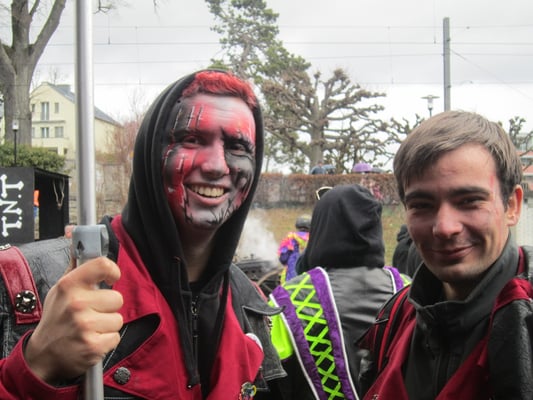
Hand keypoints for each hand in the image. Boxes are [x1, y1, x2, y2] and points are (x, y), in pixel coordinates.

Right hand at [24, 257, 122, 383]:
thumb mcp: (60, 290)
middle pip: (117, 298)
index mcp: (69, 285)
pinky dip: (106, 341)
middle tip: (93, 312)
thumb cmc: (56, 318)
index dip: (113, 271)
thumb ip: (75, 266)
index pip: (102, 265)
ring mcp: (85, 326)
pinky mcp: (93, 346)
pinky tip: (91, 340)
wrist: (43, 354)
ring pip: (118, 319)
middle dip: (108, 307)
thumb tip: (76, 238)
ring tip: (91, 327)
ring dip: (107, 325)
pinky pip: (115, 337)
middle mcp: (77, 303)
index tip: (111, 278)